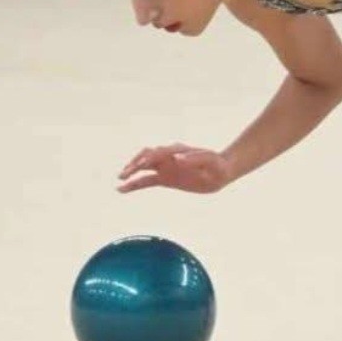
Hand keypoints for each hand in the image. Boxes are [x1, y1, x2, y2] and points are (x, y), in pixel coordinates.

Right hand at [117, 144, 231, 194]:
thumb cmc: (217, 164)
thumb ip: (195, 159)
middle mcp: (169, 157)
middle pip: (147, 156)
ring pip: (143, 167)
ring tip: (120, 181)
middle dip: (135, 164)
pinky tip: (122, 190)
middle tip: (125, 175)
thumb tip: (177, 159)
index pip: (160, 152)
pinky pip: (146, 181)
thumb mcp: (210, 161)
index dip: (150, 158)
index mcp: (178, 150)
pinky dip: (134, 185)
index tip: (141, 167)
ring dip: (131, 172)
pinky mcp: (165, 178)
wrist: (221, 172)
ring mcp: (165, 167)